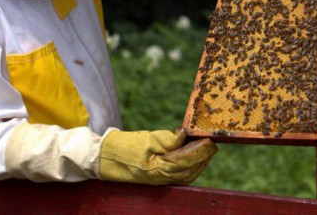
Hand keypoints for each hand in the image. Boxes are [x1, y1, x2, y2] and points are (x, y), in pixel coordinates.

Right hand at [99, 127, 216, 184]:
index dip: (200, 151)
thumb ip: (167, 139)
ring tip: (206, 150)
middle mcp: (161, 178)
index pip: (186, 160)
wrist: (104, 158)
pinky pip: (179, 175)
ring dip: (199, 163)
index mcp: (158, 169)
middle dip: (203, 158)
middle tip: (213, 144)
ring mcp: (159, 181)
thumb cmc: (123, 147)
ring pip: (186, 175)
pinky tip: (193, 158)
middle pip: (190, 170)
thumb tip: (184, 135)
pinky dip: (189, 167)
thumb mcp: (147, 139)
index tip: (210, 140)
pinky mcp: (157, 178)